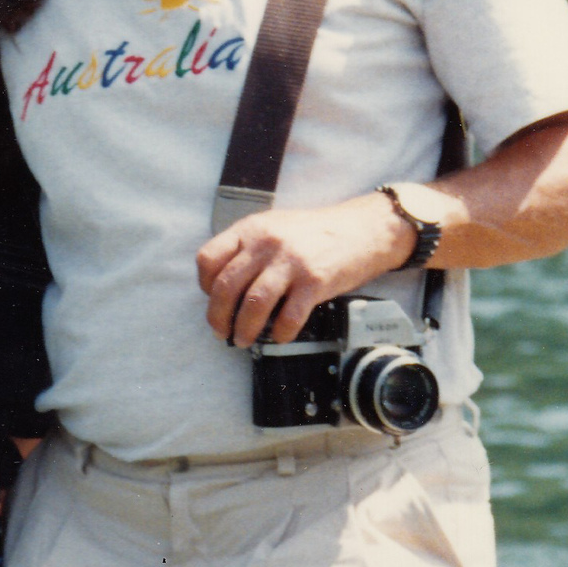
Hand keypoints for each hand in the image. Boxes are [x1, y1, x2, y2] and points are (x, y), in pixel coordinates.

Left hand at [197, 194, 412, 346]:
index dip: (204, 285)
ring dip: (243, 329)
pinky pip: (289, 315)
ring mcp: (291, 261)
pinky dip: (280, 332)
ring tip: (243, 339)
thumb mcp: (275, 226)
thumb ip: (249, 247)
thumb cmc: (317, 231)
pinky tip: (280, 336)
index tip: (210, 299)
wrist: (363, 228)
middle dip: (217, 316)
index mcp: (251, 229)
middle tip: (221, 331)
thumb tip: (226, 283)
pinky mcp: (314, 281)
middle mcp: (266, 243)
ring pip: (253, 304)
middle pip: (226, 286)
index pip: (209, 258)